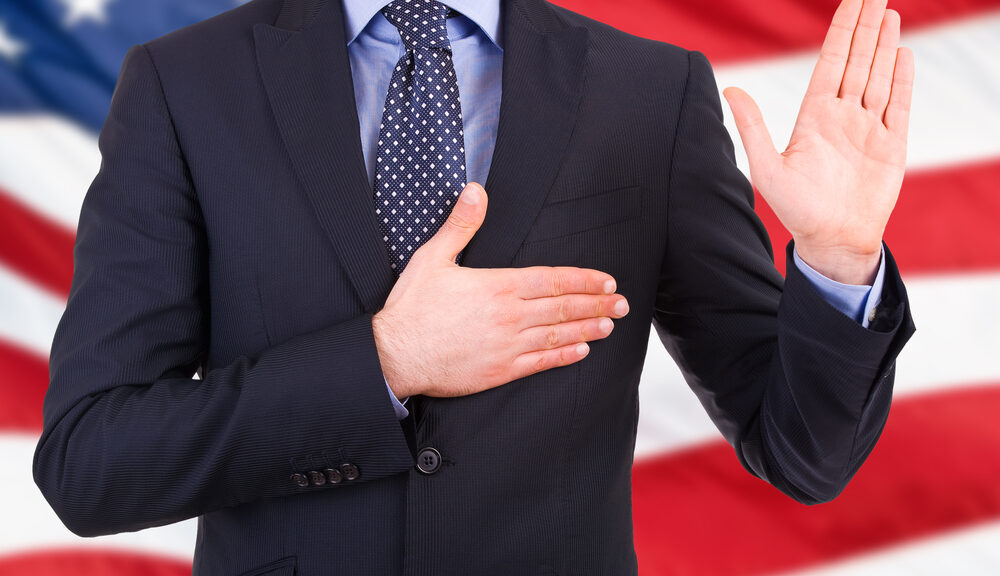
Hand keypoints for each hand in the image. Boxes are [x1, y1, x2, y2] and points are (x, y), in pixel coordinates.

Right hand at [372, 183, 629, 399]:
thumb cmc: (412, 307)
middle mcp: (509, 316)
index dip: (583, 281)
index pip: (552, 280)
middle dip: (596, 304)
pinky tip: (581, 351)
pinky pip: (540, 363)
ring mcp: (507, 345)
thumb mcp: (432, 258)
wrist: (394, 355)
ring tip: (609, 325)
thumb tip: (477, 190)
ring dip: (587, 328)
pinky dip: (564, 356)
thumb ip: (461, 225)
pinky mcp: (499, 371)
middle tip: (622, 304)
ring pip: (558, 335)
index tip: (606, 281)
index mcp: (498, 286)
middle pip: (563, 308)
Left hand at [723, 0, 913, 284]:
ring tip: (889, 14)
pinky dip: (901, 80)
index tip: (852, 2)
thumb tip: (730, 89)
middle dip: (867, 28)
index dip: (843, 31)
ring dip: (884, 46)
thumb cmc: (796, 210)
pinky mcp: (891, 145)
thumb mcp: (766, 168)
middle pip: (857, 61)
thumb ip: (753, 127)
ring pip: (878, 77)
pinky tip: (902, 55)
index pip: (831, 62)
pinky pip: (897, 105)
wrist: (832, 241)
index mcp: (814, 116)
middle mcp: (842, 116)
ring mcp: (868, 129)